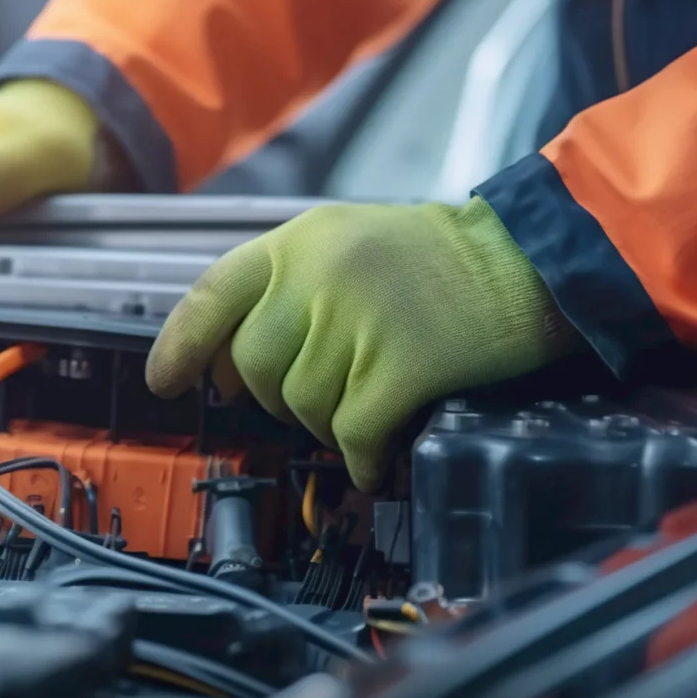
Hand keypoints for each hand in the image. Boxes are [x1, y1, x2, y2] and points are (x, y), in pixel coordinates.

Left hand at [145, 199, 575, 489]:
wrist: (530, 258)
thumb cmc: (441, 259)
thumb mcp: (349, 241)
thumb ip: (288, 288)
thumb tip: (232, 363)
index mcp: (299, 241)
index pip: (213, 295)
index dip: (181, 346)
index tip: (166, 382)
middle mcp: (319, 274)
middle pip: (256, 367)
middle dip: (279, 397)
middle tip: (321, 394)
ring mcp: (360, 318)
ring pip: (303, 406)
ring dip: (330, 424)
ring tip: (367, 407)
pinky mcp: (404, 364)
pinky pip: (355, 433)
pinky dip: (363, 456)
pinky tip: (379, 456)